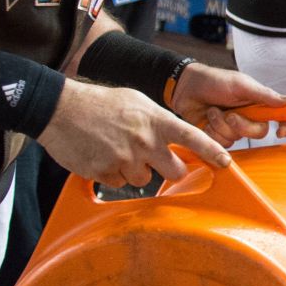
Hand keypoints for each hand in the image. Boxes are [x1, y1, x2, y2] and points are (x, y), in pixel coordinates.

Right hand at [37, 78, 235, 187]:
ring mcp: (124, 159)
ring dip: (137, 171)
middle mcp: (144, 142)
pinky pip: (119, 183)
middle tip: (157, 160)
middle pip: (175, 171)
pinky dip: (114, 174)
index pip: (193, 138)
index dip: (212, 152)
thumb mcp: (137, 101)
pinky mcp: (104, 173)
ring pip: (145, 180)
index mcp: (155, 121)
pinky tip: (103, 156)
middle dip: (171, 169)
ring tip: (119, 150)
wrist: (60, 109)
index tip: (225, 163)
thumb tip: (176, 138)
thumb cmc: (101, 103)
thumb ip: (159, 120)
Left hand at [169, 63, 285, 147]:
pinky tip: (206, 121)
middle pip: (259, 132)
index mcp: (258, 104)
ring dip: (221, 126)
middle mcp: (249, 117)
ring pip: (237, 139)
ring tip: (213, 111)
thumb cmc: (213, 81)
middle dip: (242, 125)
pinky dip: (212, 132)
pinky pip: (220, 143)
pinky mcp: (218, 136)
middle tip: (230, 114)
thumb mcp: (240, 84)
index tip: (281, 132)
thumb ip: (264, 95)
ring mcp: (233, 128)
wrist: (185, 88)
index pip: (281, 117)